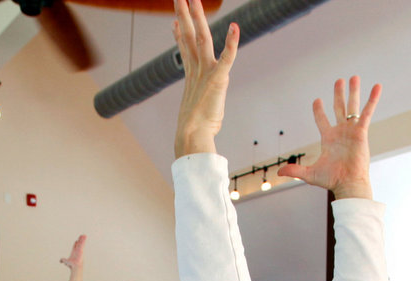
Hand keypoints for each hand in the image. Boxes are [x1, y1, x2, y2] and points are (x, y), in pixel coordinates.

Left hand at [60, 235, 85, 271]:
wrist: (75, 266)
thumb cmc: (71, 265)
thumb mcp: (66, 262)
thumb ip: (63, 260)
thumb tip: (60, 261)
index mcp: (74, 252)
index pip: (75, 247)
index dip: (75, 244)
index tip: (76, 241)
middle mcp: (77, 250)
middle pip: (79, 244)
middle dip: (80, 240)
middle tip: (81, 236)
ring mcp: (79, 250)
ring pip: (81, 243)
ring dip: (82, 239)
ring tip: (84, 235)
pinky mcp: (81, 249)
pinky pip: (82, 244)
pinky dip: (84, 240)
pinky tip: (84, 237)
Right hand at [173, 0, 238, 157]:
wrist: (193, 135)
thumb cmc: (197, 131)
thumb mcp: (199, 115)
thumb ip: (201, 109)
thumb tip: (202, 120)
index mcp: (192, 77)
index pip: (185, 50)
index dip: (180, 34)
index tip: (175, 22)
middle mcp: (197, 70)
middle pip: (189, 37)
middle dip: (184, 16)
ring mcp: (206, 72)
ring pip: (202, 38)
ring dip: (198, 17)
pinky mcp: (219, 78)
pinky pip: (227, 57)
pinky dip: (231, 43)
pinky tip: (235, 28)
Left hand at [277, 75, 380, 199]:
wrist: (348, 184)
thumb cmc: (332, 180)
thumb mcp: (310, 174)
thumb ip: (295, 170)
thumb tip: (279, 172)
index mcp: (328, 139)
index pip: (322, 120)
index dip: (318, 110)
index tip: (317, 100)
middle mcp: (340, 132)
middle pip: (338, 108)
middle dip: (339, 94)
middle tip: (339, 80)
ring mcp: (351, 131)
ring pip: (352, 107)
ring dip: (353, 92)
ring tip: (354, 77)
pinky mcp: (361, 132)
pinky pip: (367, 113)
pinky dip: (372, 99)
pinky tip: (377, 87)